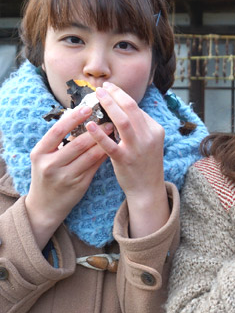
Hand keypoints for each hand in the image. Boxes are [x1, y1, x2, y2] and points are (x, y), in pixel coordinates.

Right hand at [25, 105, 109, 248]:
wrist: (45, 205)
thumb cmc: (48, 174)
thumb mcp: (46, 157)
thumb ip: (60, 141)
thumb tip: (82, 118)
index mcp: (40, 153)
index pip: (57, 131)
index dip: (73, 118)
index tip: (87, 107)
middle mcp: (50, 165)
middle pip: (77, 143)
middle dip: (96, 129)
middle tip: (110, 118)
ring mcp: (64, 176)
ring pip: (89, 155)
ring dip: (104, 141)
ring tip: (115, 129)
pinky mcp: (78, 185)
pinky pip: (95, 166)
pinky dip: (105, 154)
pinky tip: (114, 146)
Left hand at [86, 82, 167, 236]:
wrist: (148, 188)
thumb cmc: (144, 163)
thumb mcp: (148, 142)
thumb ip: (138, 126)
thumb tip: (119, 107)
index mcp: (155, 130)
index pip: (137, 108)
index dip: (121, 95)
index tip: (109, 87)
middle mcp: (149, 137)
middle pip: (131, 109)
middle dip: (115, 95)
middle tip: (101, 87)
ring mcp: (138, 148)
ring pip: (123, 122)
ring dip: (109, 106)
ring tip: (96, 96)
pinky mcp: (125, 160)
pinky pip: (110, 145)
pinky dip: (99, 134)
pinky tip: (89, 124)